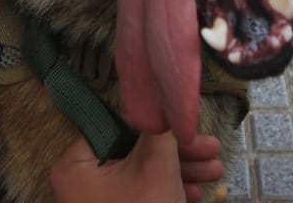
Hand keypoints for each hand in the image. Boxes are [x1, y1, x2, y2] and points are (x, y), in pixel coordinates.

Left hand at [50, 132, 222, 202]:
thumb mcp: (157, 166)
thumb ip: (161, 129)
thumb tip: (165, 100)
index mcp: (76, 163)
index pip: (117, 125)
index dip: (154, 123)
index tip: (185, 124)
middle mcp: (80, 179)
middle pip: (135, 150)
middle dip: (178, 150)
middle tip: (213, 148)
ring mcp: (95, 200)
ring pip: (142, 173)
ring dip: (180, 170)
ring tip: (217, 170)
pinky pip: (139, 193)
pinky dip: (166, 189)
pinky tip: (198, 192)